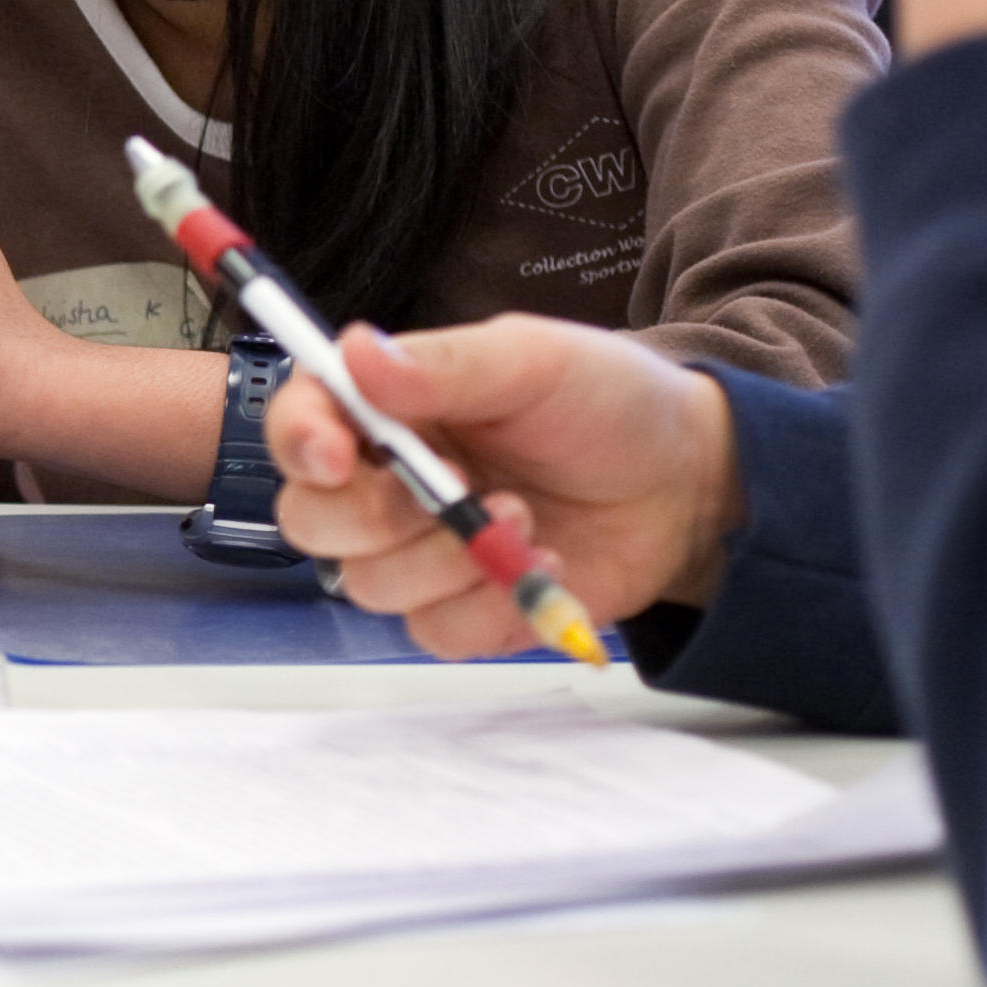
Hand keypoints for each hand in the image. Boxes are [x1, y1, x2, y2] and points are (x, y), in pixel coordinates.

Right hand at [268, 319, 741, 657]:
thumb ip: (444, 365)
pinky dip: (491, 604)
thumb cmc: (610, 404)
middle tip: (458, 490)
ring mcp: (419, 553)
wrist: (689, 482)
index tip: (337, 455)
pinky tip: (544, 564)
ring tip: (525, 518)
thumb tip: (353, 352)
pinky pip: (434, 633)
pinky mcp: (465, 611)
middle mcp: (385, 483)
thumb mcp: (534, 361)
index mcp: (386, 411)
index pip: (297, 425)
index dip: (298, 442)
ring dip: (447, 560)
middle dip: (375, 515)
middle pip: (310, 520)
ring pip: (367, 585)